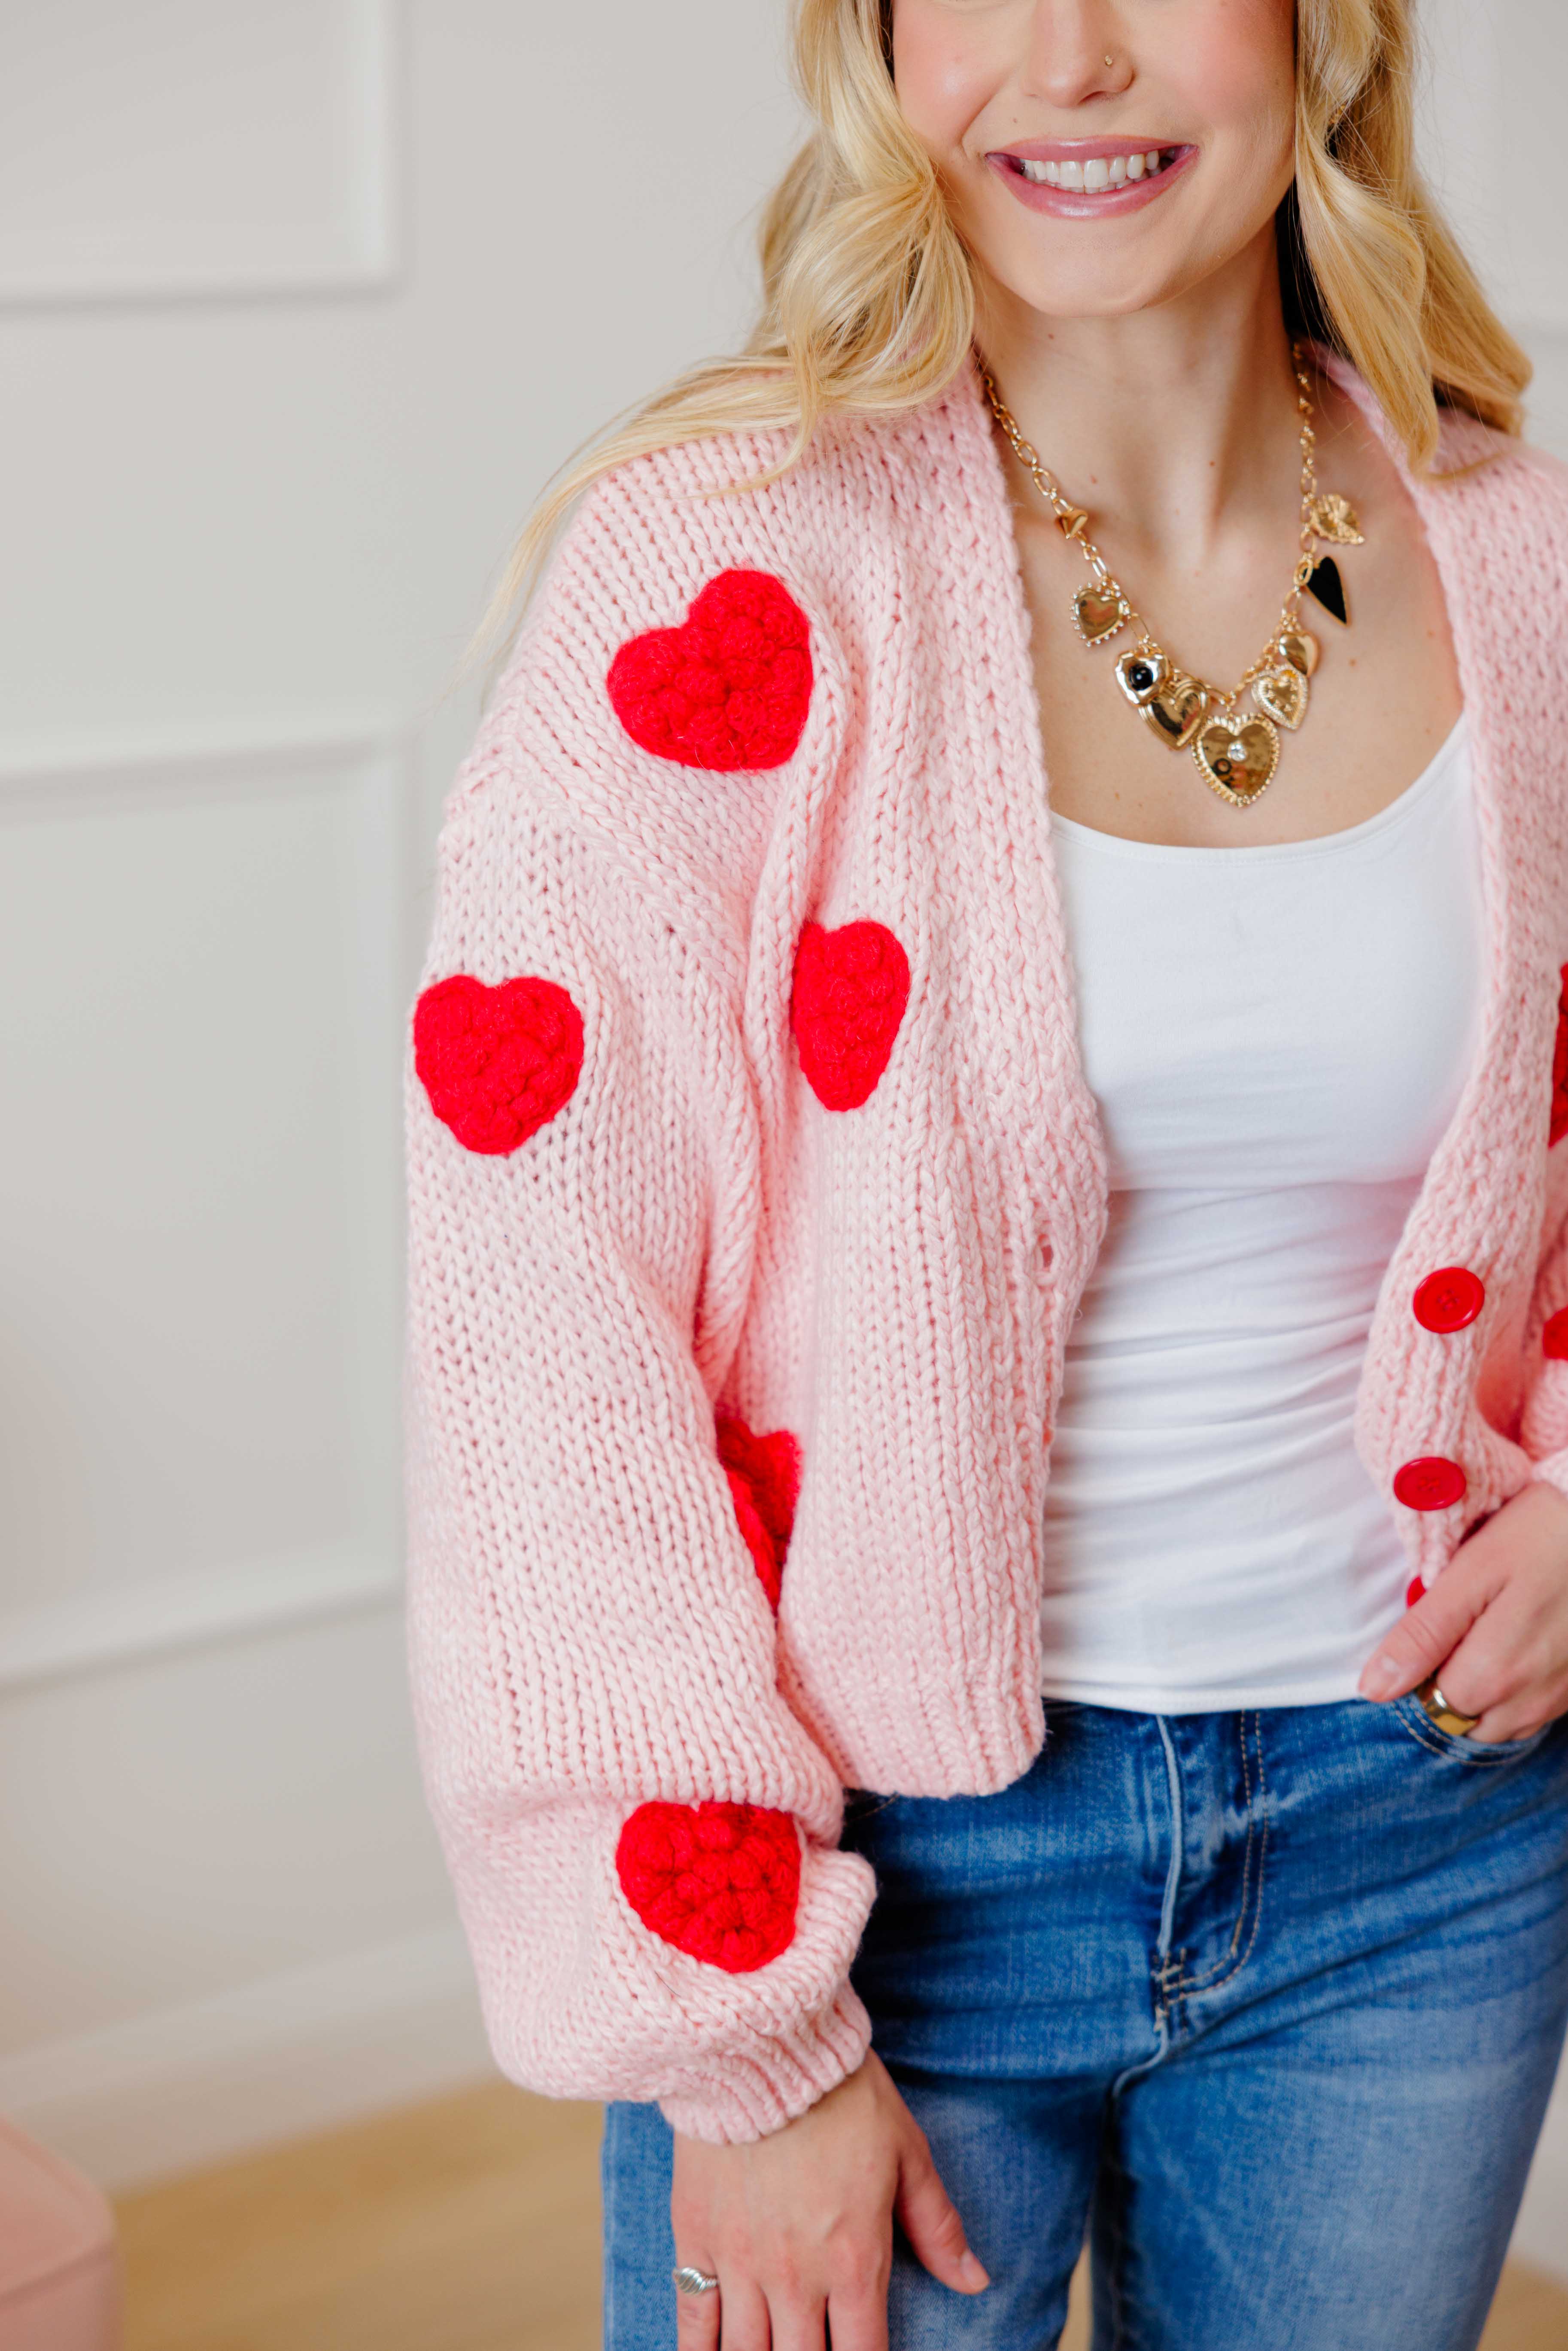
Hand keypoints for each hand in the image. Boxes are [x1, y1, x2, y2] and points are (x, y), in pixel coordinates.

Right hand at [670, 2047, 987, 2349]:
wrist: (763, 2046)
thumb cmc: (842, 2093)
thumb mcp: (906, 2152)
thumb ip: (936, 2225)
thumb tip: (976, 2282)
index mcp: (854, 2260)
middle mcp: (797, 2276)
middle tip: (812, 2350)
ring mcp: (741, 2261)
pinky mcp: (696, 2236)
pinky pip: (693, 2317)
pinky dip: (698, 2350)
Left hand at [1359, 1480, 1567, 1741]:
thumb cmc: (1540, 1536)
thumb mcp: (1472, 1572)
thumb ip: (1423, 1634)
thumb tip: (1373, 1689)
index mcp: (1494, 1673)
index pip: (1431, 1705)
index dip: (1420, 1670)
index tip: (1434, 1627)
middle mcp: (1531, 1700)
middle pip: (1466, 1720)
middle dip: (1451, 1686)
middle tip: (1463, 1626)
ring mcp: (1561, 1698)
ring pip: (1503, 1725)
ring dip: (1486, 1694)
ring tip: (1492, 1634)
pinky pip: (1536, 1712)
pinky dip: (1519, 1691)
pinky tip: (1521, 1644)